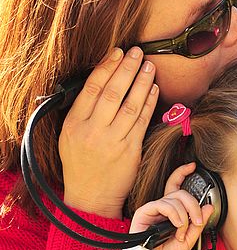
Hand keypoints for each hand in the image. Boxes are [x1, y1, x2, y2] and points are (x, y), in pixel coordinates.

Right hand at [59, 47, 157, 217]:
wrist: (91, 197)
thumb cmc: (81, 164)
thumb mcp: (69, 136)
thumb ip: (82, 112)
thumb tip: (100, 80)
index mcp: (74, 124)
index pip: (92, 88)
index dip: (107, 67)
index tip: (117, 53)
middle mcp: (92, 131)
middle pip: (112, 93)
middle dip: (127, 69)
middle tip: (137, 52)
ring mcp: (112, 142)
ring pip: (130, 105)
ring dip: (142, 83)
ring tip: (149, 67)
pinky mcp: (130, 151)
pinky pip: (142, 122)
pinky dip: (149, 103)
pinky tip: (154, 90)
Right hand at [130, 163, 213, 249]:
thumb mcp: (190, 238)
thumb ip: (199, 223)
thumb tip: (208, 206)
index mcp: (172, 212)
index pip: (176, 187)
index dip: (182, 173)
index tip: (192, 166)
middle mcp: (162, 208)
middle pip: (180, 192)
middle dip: (193, 204)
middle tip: (197, 219)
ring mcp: (153, 209)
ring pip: (174, 199)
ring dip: (184, 216)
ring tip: (182, 231)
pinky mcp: (144, 212)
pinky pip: (164, 204)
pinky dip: (175, 215)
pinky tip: (176, 225)